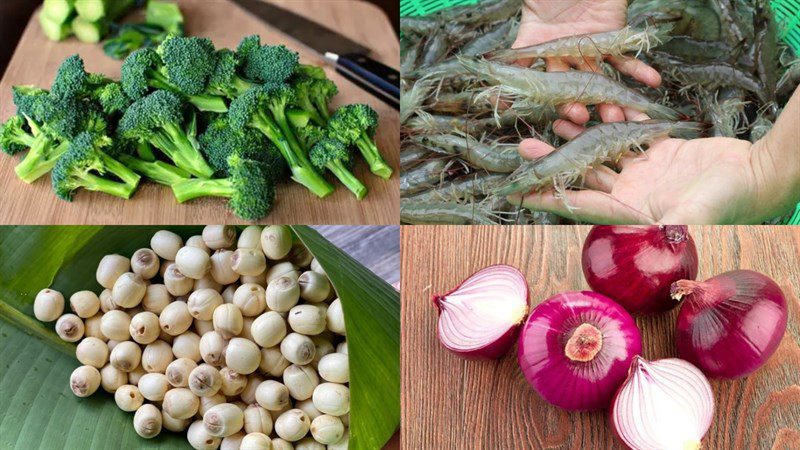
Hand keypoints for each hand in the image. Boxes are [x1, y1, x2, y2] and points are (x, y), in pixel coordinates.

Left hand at [507, 131, 787, 223]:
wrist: (757, 176)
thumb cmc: (729, 201)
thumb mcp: (694, 216)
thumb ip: (667, 227)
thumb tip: (647, 238)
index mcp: (631, 212)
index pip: (579, 205)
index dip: (549, 199)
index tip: (520, 193)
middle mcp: (631, 194)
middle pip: (582, 175)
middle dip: (552, 162)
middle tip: (524, 145)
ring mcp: (643, 173)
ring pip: (600, 152)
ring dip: (577, 137)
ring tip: (556, 119)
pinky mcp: (658, 153)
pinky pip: (627, 135)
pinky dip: (611, 122)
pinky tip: (592, 109)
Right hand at [514, 0, 661, 129]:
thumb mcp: (529, 12)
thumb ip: (517, 47)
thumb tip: (495, 76)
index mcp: (540, 51)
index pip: (542, 82)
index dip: (551, 100)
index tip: (562, 115)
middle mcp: (564, 57)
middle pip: (573, 87)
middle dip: (581, 105)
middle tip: (588, 119)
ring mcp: (589, 50)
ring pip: (600, 80)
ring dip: (611, 98)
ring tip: (622, 114)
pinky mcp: (611, 39)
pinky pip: (626, 58)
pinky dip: (639, 70)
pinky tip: (653, 81)